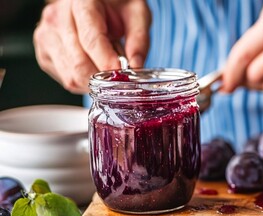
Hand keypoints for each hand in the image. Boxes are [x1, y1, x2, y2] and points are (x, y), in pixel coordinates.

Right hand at [34, 0, 150, 93]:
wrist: (95, 1)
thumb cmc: (116, 4)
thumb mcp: (137, 13)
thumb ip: (139, 39)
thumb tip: (136, 66)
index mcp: (81, 3)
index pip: (91, 39)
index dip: (107, 61)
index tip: (122, 74)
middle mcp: (57, 18)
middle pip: (79, 63)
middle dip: (104, 78)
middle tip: (121, 77)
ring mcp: (46, 35)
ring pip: (71, 76)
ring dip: (95, 82)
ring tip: (107, 64)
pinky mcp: (44, 52)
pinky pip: (67, 80)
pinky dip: (85, 82)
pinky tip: (94, 66)